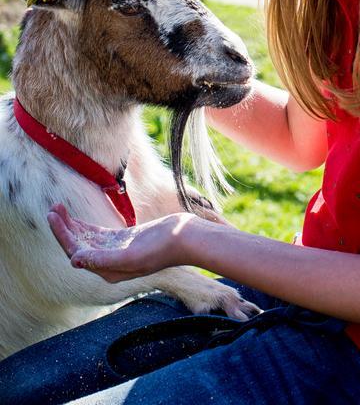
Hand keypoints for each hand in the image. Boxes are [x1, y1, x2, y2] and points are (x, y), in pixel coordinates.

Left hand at [47, 203, 198, 282]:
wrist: (186, 238)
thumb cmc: (162, 247)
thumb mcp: (131, 255)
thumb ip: (103, 259)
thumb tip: (75, 261)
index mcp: (109, 271)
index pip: (77, 253)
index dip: (63, 235)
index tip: (54, 215)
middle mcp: (110, 264)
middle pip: (79, 246)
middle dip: (64, 229)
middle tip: (53, 209)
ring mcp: (117, 251)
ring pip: (87, 239)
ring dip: (72, 225)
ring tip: (58, 209)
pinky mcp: (125, 240)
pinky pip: (98, 235)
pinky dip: (86, 226)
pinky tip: (77, 218)